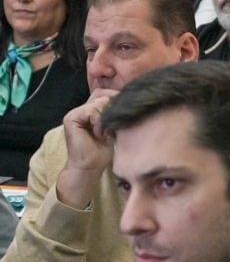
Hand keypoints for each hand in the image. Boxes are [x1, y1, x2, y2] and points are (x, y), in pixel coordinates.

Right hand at [57, 90, 118, 209]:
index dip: (116, 101)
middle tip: (112, 129)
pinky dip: (99, 122)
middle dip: (113, 110)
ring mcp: (75, 113)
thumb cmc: (104, 151)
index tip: (124, 115)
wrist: (90, 167)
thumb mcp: (114, 129)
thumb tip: (128, 101)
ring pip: (99, 103)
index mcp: (91, 111)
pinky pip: (92, 111)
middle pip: (103, 96)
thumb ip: (115, 115)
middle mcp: (82, 109)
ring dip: (106, 119)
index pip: (105, 94)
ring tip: (104, 133)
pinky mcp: (71, 118)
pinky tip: (99, 134)